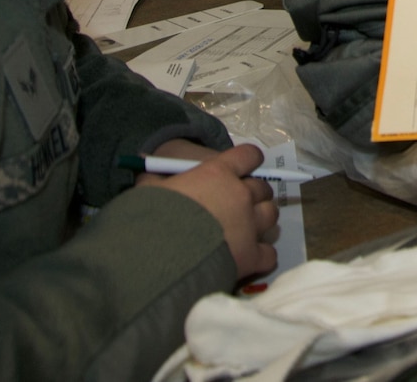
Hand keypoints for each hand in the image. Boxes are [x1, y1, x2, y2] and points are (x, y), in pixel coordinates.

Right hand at [138, 142, 279, 279]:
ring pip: (270, 215)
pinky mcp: (251, 256)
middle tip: (238, 203)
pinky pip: (269, 253)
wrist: (156, 260)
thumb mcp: (148, 190)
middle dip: (253, 194)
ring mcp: (250, 226)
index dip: (248, 160)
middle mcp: (240, 196)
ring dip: (260, 220)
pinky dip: (261, 255)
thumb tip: (146, 167)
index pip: (248, 155)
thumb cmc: (151, 218)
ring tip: (246, 229)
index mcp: (218, 173)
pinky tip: (248, 257)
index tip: (244, 166)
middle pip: (262, 188)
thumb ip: (156, 177)